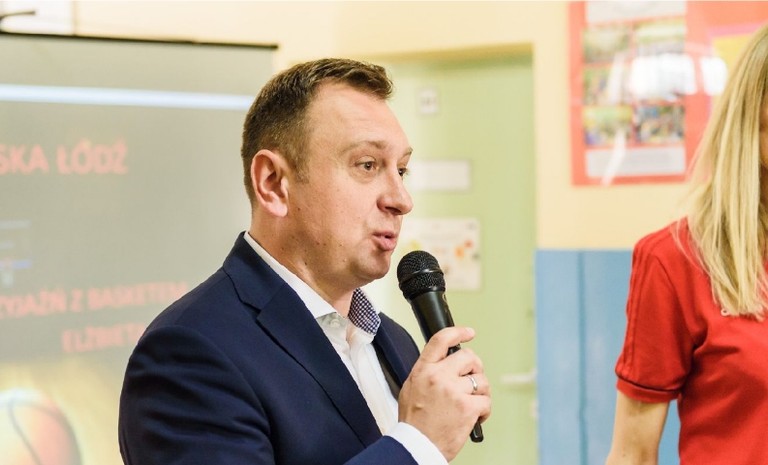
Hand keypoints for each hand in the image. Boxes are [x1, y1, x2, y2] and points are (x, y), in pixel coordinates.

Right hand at [398, 326, 491, 460]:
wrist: (416, 445)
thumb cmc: (414, 421)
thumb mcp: (411, 388)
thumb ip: (427, 372)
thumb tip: (444, 362)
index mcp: (423, 370)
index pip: (441, 341)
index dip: (458, 332)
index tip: (469, 332)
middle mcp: (438, 376)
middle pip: (468, 357)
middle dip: (475, 368)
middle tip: (472, 379)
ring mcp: (454, 391)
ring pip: (481, 380)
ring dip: (481, 392)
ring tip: (471, 403)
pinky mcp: (467, 407)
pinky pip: (486, 401)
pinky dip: (484, 410)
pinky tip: (475, 416)